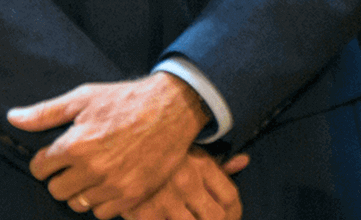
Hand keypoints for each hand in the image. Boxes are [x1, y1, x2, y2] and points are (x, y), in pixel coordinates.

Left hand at [8, 73, 208, 217]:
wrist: (173, 108)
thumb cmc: (126, 100)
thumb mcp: (84, 98)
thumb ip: (46, 112)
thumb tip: (12, 118)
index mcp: (75, 146)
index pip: (39, 168)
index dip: (47, 160)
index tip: (59, 153)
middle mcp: (91, 170)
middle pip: (56, 190)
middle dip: (62, 176)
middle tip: (78, 162)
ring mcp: (112, 185)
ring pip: (78, 204)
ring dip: (81, 190)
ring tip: (95, 172)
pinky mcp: (132, 195)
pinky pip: (101, 213)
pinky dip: (103, 201)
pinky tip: (110, 182)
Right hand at [122, 150, 248, 219]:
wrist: (116, 147)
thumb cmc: (157, 149)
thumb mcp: (188, 149)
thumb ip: (217, 162)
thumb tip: (244, 161)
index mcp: (200, 164)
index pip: (230, 197)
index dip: (234, 214)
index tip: (229, 218)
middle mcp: (186, 181)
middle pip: (216, 218)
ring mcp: (165, 199)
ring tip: (186, 218)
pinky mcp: (143, 213)